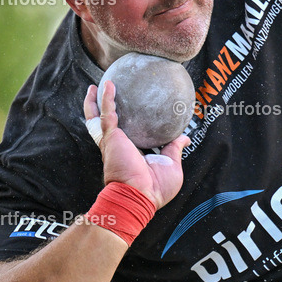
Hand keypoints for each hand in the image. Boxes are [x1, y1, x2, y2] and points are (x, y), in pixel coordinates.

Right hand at [84, 81, 188, 209]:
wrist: (139, 196)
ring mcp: (112, 141)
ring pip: (99, 117)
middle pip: (106, 124)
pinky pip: (107, 113)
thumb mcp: (171, 165)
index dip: (127, 123)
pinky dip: (107, 98)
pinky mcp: (111, 138)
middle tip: (104, 95)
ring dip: (96, 101)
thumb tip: (185, 138)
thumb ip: (174, 148)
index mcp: (131, 153)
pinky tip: (109, 84)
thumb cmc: (154, 188)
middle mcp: (119, 146)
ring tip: (96, 86)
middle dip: (102, 110)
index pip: (127, 134)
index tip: (133, 110)